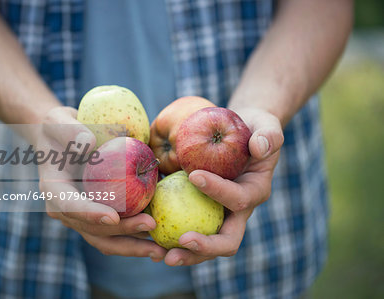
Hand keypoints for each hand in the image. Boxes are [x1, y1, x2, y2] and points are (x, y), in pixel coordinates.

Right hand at [38, 106, 166, 260]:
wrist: (63, 141)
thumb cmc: (61, 129)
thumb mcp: (59, 121)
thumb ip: (70, 130)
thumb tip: (90, 143)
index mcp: (54, 189)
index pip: (69, 205)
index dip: (90, 213)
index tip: (113, 217)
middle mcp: (65, 210)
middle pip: (92, 229)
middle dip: (122, 233)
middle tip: (151, 226)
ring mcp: (82, 217)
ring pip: (105, 240)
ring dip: (132, 247)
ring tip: (160, 250)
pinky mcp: (98, 217)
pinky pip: (116, 234)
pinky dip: (135, 240)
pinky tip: (157, 242)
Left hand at [163, 107, 283, 265]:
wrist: (241, 137)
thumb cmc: (253, 129)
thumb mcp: (265, 127)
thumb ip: (268, 136)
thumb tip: (258, 148)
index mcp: (254, 192)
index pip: (239, 199)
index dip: (219, 191)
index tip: (194, 176)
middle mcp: (238, 212)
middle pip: (226, 240)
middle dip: (205, 247)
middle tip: (180, 243)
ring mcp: (219, 215)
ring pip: (205, 243)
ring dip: (185, 252)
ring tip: (160, 255)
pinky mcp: (202, 213)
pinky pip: (187, 228)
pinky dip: (170, 237)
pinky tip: (149, 238)